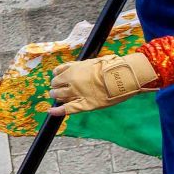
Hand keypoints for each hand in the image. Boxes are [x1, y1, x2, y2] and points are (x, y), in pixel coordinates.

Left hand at [46, 49, 160, 113]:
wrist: (122, 75)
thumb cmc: (110, 66)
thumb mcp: (91, 61)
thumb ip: (77, 66)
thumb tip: (68, 68)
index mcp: (73, 70)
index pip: (57, 74)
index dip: (57, 77)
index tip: (58, 79)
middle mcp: (72, 82)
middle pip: (56, 86)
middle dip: (56, 87)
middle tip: (57, 89)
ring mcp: (78, 94)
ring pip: (60, 96)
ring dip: (56, 96)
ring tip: (57, 96)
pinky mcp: (86, 105)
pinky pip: (68, 109)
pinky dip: (58, 111)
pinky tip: (51, 111)